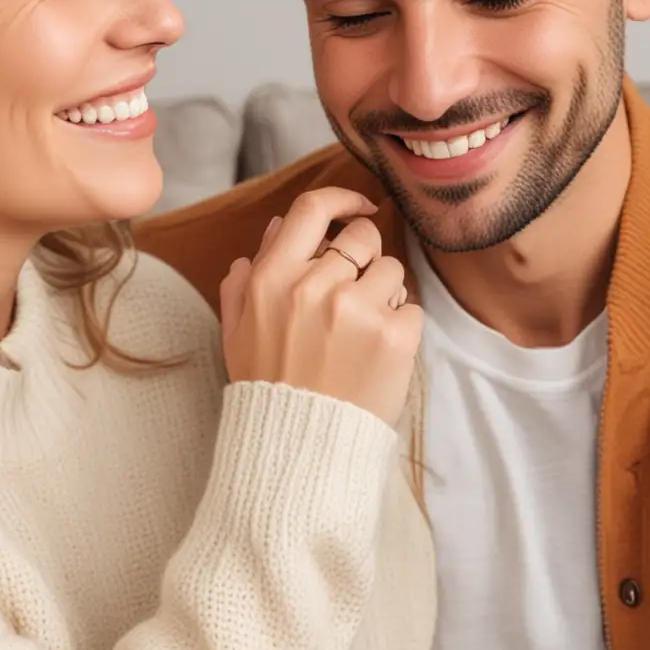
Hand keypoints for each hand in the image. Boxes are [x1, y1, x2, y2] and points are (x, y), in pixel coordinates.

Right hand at [219, 187, 421, 428]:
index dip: (342, 200)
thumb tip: (275, 229)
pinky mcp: (394, 336)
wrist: (299, 449)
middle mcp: (314, 286)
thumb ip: (248, 277)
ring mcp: (357, 309)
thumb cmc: (269, 389)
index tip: (359, 206)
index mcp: (272, 278)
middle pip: (362, 237)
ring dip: (384, 294)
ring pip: (392, 270)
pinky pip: (411, 308)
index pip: (311, 209)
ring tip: (362, 334)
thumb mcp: (238, 330)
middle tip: (357, 294)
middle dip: (366, 258)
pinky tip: (376, 356)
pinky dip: (400, 328)